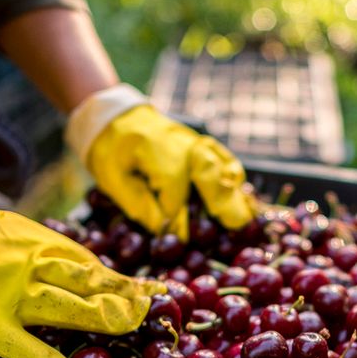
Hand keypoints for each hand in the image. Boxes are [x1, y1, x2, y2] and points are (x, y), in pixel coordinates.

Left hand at [65, 84, 255, 240]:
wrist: (116, 117)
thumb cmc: (111, 151)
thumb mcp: (114, 181)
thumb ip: (140, 205)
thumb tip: (165, 231)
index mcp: (153, 149)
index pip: (172, 186)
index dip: (178, 215)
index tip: (181, 240)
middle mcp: (179, 142)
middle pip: (207, 168)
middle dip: (222, 198)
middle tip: (236, 226)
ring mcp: (193, 140)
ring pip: (220, 163)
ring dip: (234, 189)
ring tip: (245, 216)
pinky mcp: (200, 144)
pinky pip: (223, 157)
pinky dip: (234, 175)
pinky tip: (242, 195)